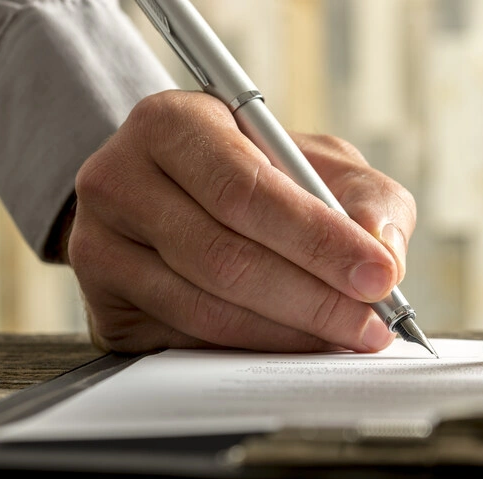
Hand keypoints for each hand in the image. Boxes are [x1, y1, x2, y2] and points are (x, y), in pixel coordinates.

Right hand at [66, 90, 414, 352]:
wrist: (172, 197)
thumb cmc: (254, 176)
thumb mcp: (315, 162)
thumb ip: (363, 197)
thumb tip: (383, 253)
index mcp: (171, 124)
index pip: (245, 190)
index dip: (317, 240)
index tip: (379, 277)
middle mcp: (119, 180)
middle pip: (223, 257)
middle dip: (313, 300)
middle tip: (370, 325)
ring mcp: (99, 248)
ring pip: (204, 309)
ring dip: (286, 333)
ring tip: (343, 337)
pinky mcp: (104, 307)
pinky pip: (185, 342)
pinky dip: (250, 350)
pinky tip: (292, 346)